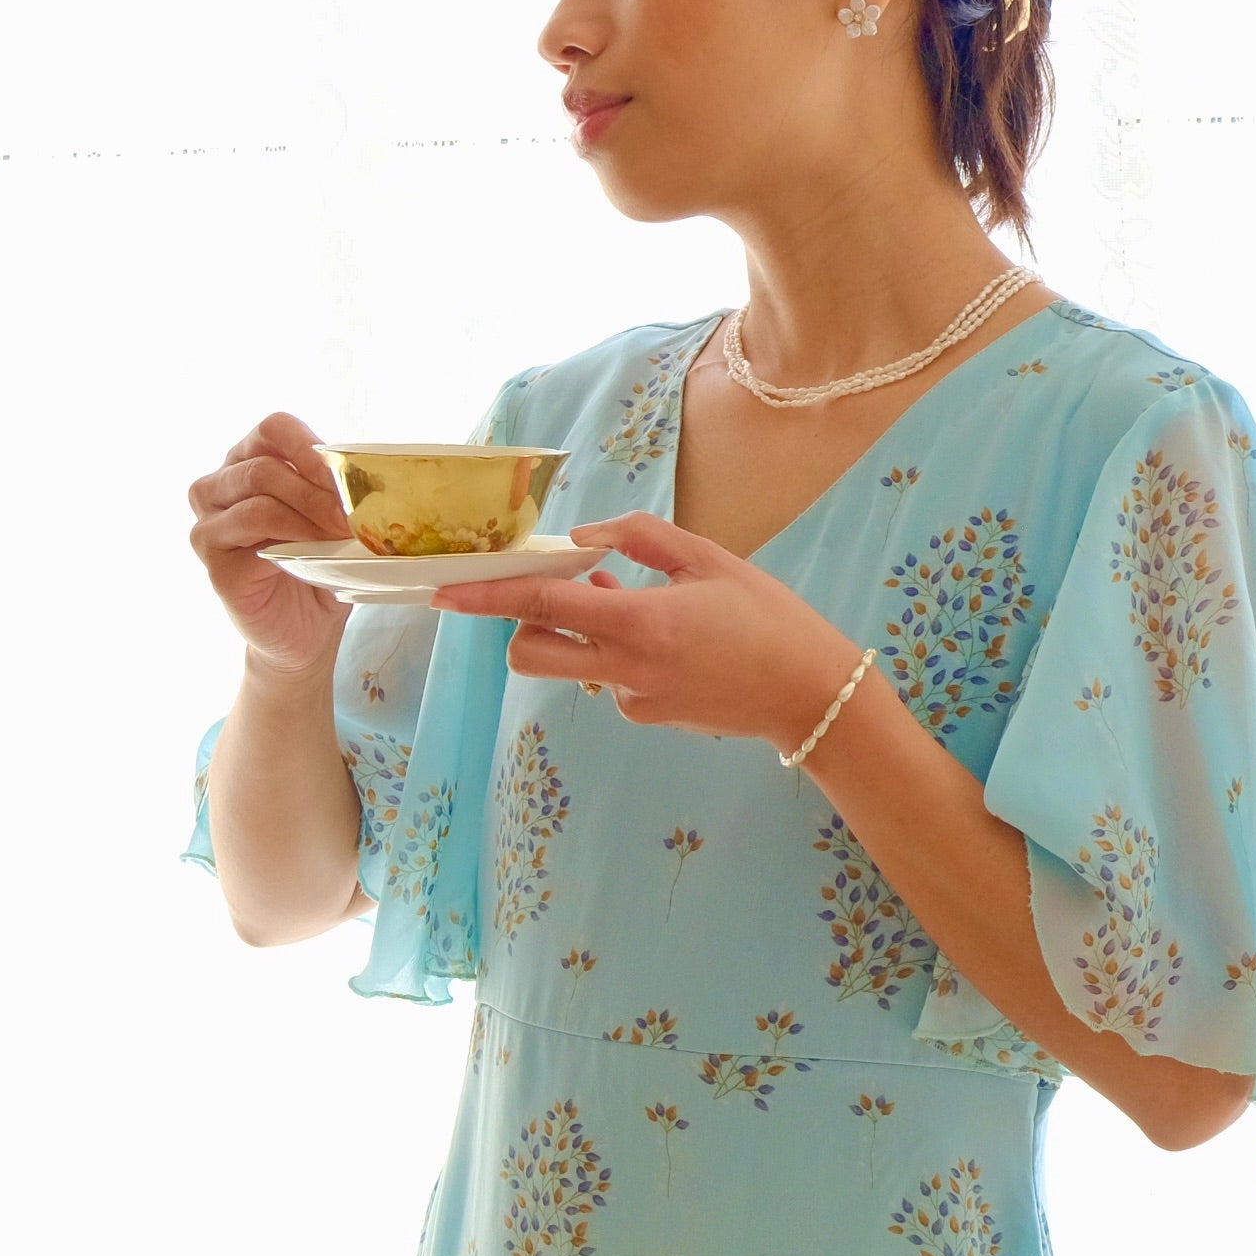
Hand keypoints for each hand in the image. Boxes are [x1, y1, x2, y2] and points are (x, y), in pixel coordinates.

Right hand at [187, 411, 352, 678]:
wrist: (306, 632)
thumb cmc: (320, 568)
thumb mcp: (333, 521)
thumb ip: (337, 492)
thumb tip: (369, 472)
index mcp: (250, 462)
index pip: (274, 428)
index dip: (310, 444)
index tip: (348, 471)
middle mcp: (219, 486)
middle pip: (265, 463)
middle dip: (317, 486)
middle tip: (356, 513)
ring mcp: (208, 521)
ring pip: (257, 491)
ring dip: (308, 508)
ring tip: (343, 532)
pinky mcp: (211, 556)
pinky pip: (250, 526)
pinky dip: (292, 532)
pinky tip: (317, 549)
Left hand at [433, 512, 858, 746]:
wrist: (811, 695)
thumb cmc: (769, 618)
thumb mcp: (710, 559)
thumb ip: (641, 538)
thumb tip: (584, 540)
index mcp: (638, 623)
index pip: (540, 607)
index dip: (486, 596)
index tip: (444, 590)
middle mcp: (624, 669)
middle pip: (530, 654)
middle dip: (522, 626)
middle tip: (560, 594)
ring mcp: (632, 700)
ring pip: (571, 667)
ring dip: (580, 637)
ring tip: (636, 607)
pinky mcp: (648, 717)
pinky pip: (611, 681)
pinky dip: (622, 657)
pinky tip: (672, 643)